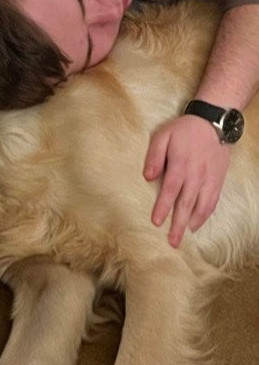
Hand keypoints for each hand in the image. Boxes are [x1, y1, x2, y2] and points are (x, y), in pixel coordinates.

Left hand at [143, 115, 230, 247]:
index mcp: (180, 164)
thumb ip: (154, 156)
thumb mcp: (163, 135)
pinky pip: (212, 201)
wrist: (214, 123)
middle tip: (172, 241)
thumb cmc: (184, 129)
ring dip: (192, 223)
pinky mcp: (218, 180)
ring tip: (184, 236)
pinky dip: (205, 215)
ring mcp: (209, 179)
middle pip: (186, 203)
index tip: (156, 222)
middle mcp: (195, 175)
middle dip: (178, 224)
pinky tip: (197, 224)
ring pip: (201, 206)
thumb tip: (147, 177)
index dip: (163, 207)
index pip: (170, 190)